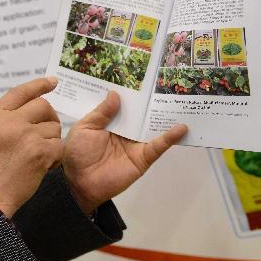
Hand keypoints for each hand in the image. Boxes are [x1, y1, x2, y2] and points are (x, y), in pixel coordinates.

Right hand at [0, 77, 63, 217]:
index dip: (38, 85)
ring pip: (53, 127)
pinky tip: (45, 164)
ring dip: (51, 139)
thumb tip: (25, 110)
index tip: (52, 82)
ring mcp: (28, 136)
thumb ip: (3, 120)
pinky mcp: (41, 153)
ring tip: (38, 154)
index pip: (21, 92)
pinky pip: (58, 146)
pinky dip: (55, 156)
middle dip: (49, 116)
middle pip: (42, 106)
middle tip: (47, 128)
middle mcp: (12, 122)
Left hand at [63, 91, 186, 213]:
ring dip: (166, 117)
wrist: (79, 182)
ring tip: (183, 101)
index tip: (144, 78)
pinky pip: (157, 146)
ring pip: (152, 127)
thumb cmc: (77, 153)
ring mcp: (135, 144)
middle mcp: (125, 131)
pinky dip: (170, 138)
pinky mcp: (142, 158)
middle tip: (170, 84)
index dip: (133, 94)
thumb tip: (115, 93)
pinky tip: (181, 128)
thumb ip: (101, 113)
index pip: (124, 105)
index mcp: (109, 122)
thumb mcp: (85, 128)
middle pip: (141, 114)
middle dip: (153, 102)